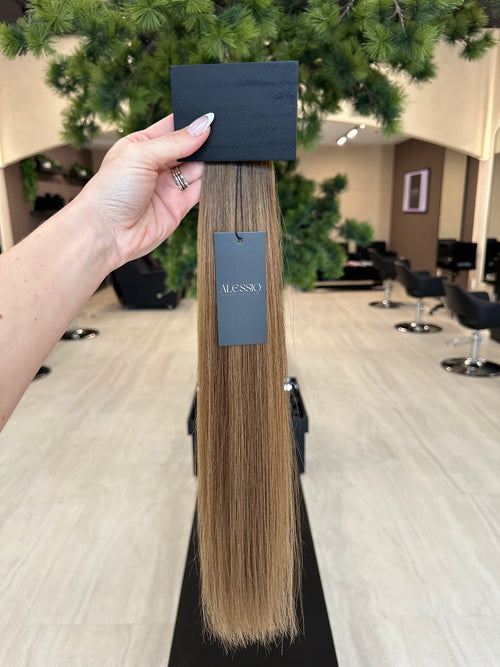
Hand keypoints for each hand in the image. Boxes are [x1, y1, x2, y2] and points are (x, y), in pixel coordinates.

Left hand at [77, 113, 212, 268]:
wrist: (107, 232)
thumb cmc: (110, 192)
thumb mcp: (141, 155)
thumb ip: (175, 141)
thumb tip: (202, 125)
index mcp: (142, 146)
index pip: (172, 127)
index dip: (190, 120)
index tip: (209, 116)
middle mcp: (156, 165)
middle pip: (188, 147)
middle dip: (202, 142)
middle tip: (217, 134)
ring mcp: (168, 186)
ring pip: (197, 168)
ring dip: (208, 161)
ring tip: (219, 153)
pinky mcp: (178, 207)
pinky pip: (200, 191)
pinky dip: (210, 182)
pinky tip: (217, 172)